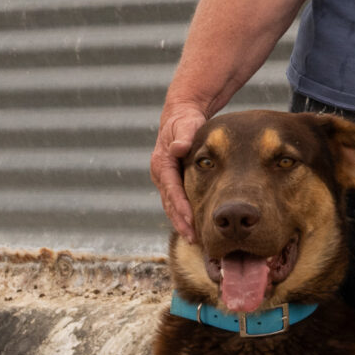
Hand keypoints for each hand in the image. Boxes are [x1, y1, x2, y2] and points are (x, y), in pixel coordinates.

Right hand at [150, 99, 209, 238]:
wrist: (180, 115)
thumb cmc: (185, 120)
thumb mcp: (185, 123)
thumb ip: (183, 135)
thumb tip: (178, 147)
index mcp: (162, 162)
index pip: (171, 189)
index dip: (181, 206)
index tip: (191, 221)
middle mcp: (160, 173)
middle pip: (169, 202)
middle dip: (180, 222)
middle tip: (194, 238)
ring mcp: (164, 179)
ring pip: (171, 205)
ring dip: (181, 223)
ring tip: (194, 239)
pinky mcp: (171, 181)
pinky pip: (176, 202)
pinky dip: (183, 215)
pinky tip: (194, 227)